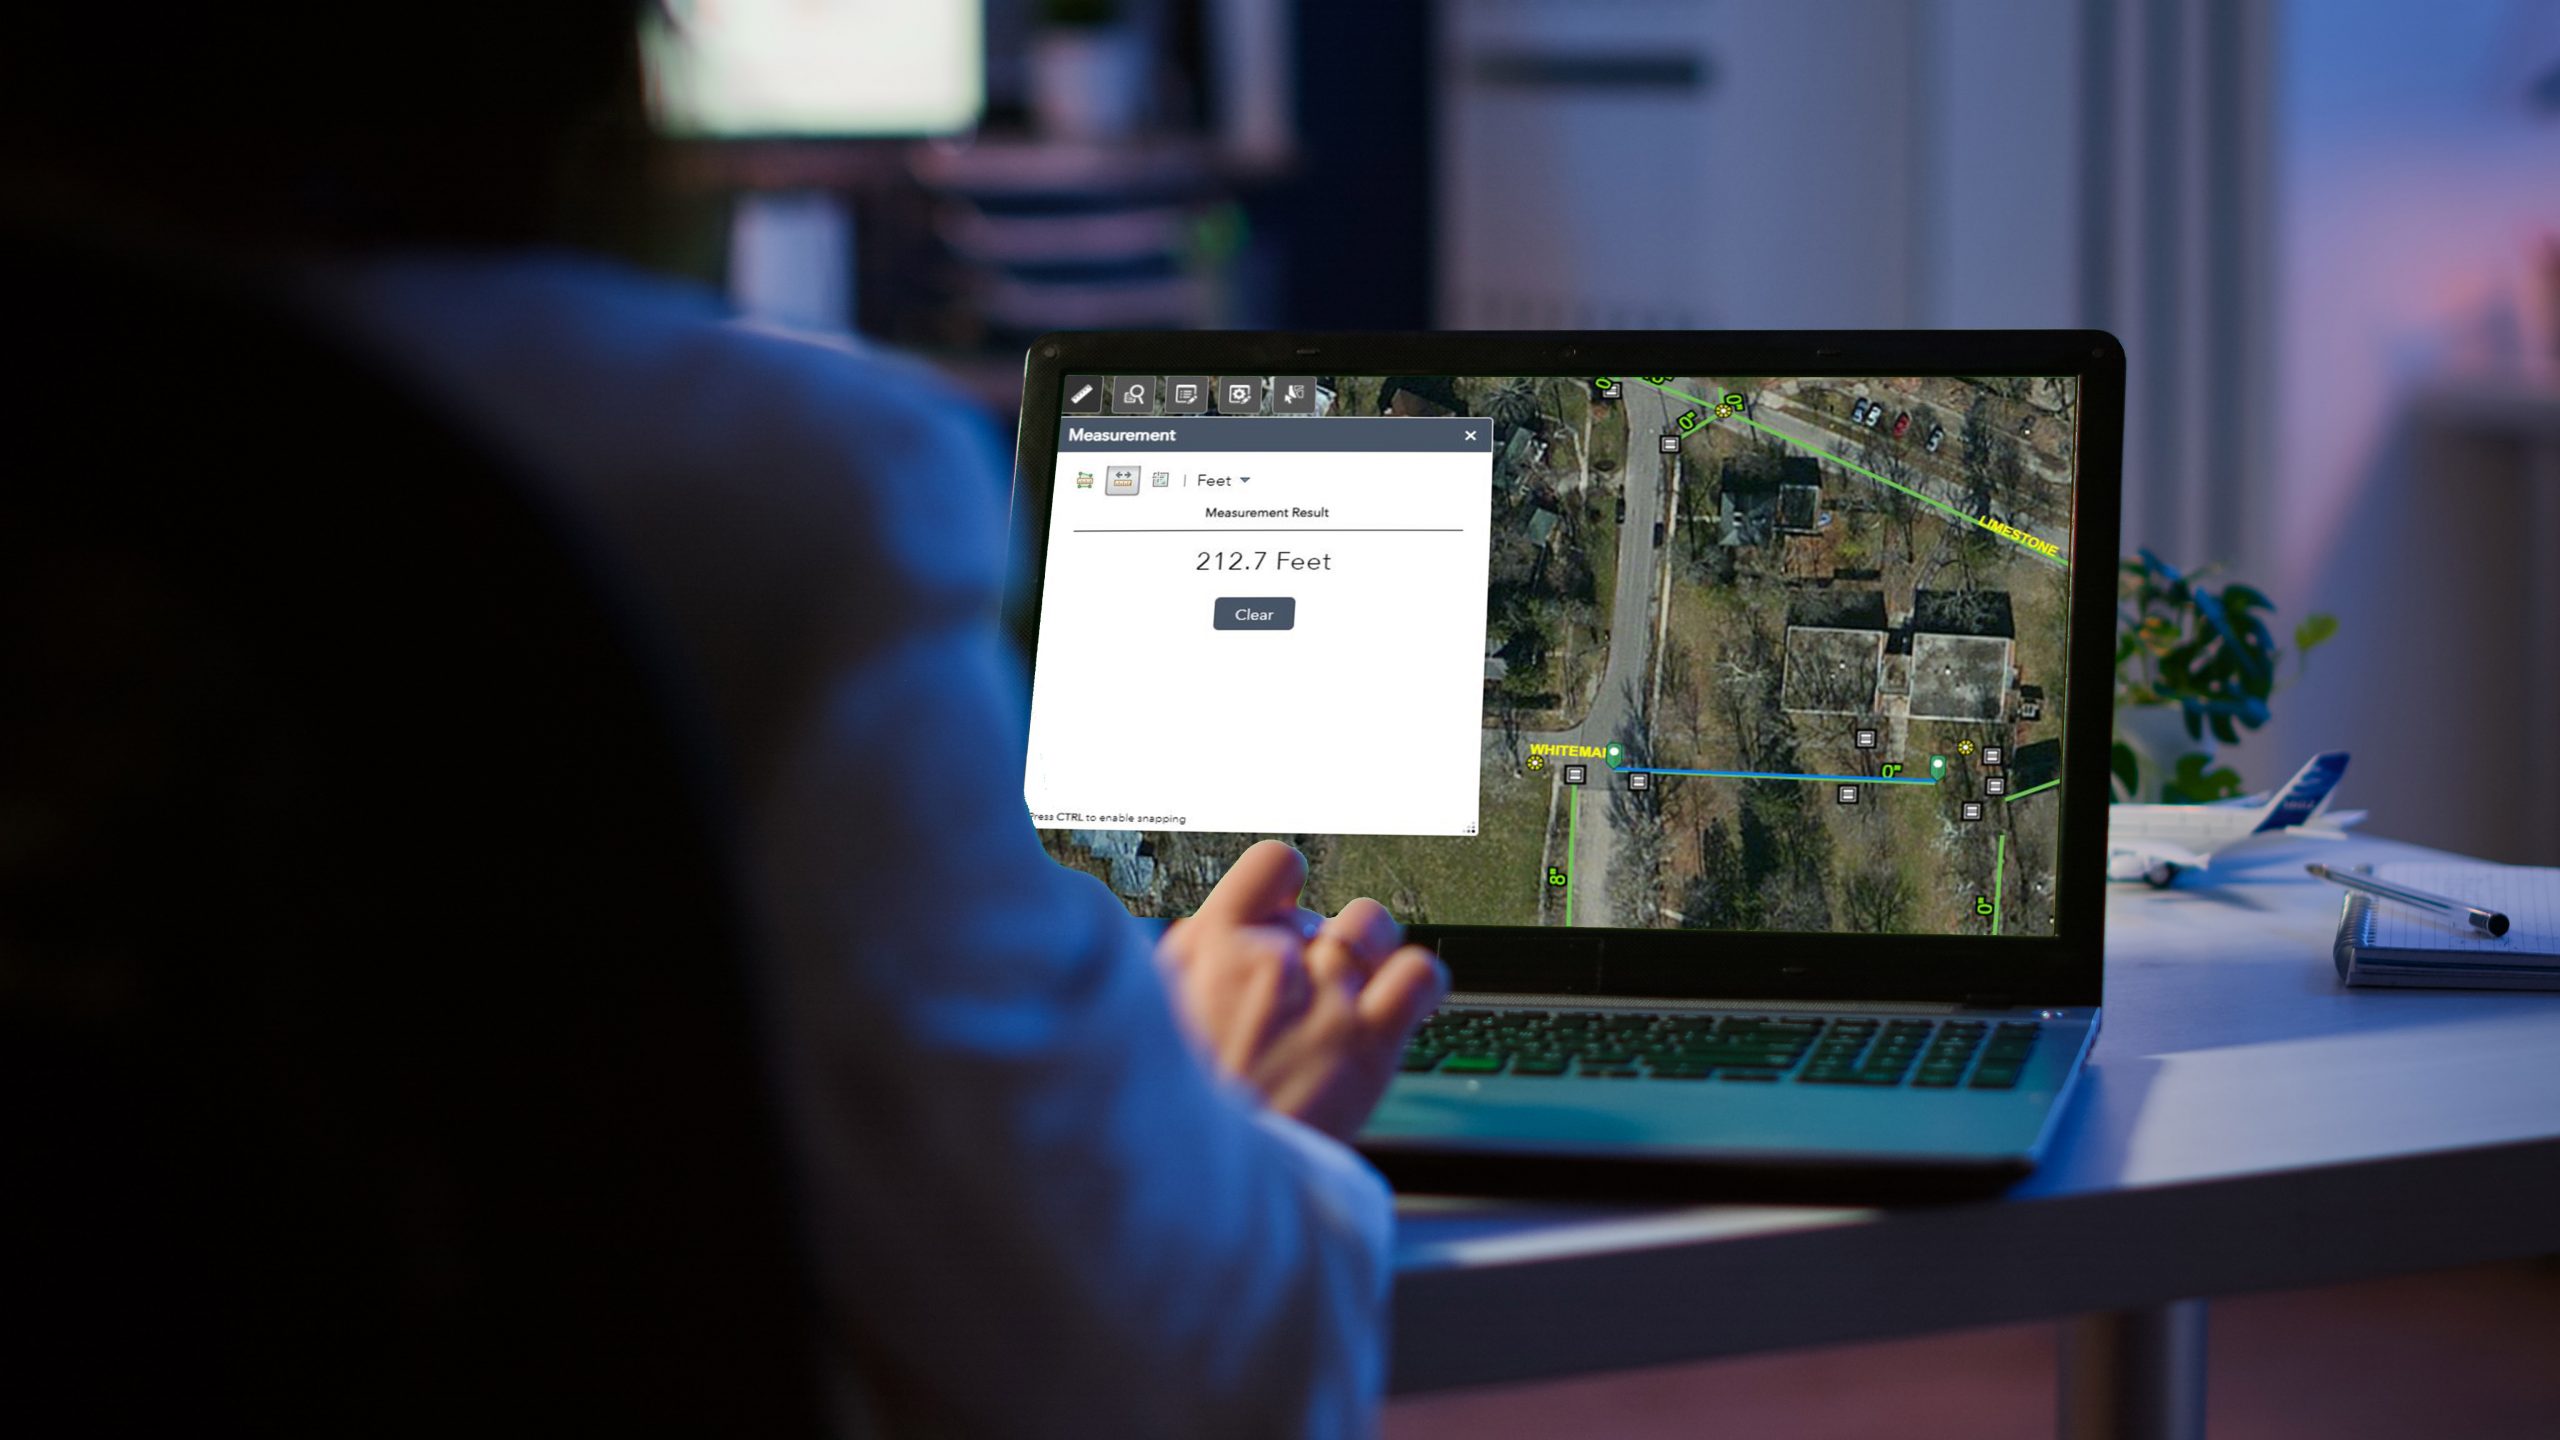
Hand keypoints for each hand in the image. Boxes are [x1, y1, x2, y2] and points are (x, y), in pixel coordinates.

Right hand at [1155, 841, 1447, 1142]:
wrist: (1191, 1184)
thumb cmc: (1165, 1112)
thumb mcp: (1149, 1015)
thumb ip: (1190, 962)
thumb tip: (1217, 932)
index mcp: (1210, 943)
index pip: (1274, 863)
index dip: (1285, 888)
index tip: (1284, 914)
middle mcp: (1271, 959)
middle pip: (1319, 912)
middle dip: (1313, 942)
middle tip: (1299, 991)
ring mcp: (1324, 996)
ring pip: (1371, 926)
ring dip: (1363, 953)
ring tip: (1346, 995)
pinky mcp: (1368, 1042)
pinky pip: (1419, 974)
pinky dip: (1416, 983)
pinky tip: (1398, 1006)